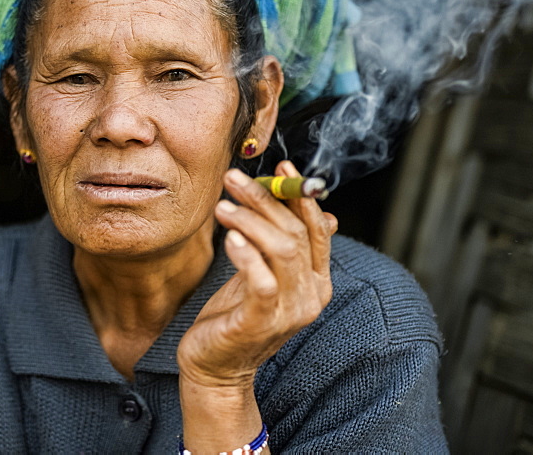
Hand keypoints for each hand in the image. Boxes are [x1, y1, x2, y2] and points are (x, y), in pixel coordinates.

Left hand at [177, 160, 336, 387]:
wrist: (216, 367)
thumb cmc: (236, 314)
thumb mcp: (263, 273)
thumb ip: (282, 244)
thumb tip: (314, 208)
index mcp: (317, 281)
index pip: (317, 228)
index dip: (300, 195)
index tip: (281, 166)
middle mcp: (311, 296)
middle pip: (296, 233)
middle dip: (265, 199)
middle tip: (233, 178)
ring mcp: (290, 312)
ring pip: (282, 250)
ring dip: (250, 220)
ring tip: (222, 205)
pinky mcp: (262, 323)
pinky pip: (262, 281)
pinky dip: (247, 255)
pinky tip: (229, 237)